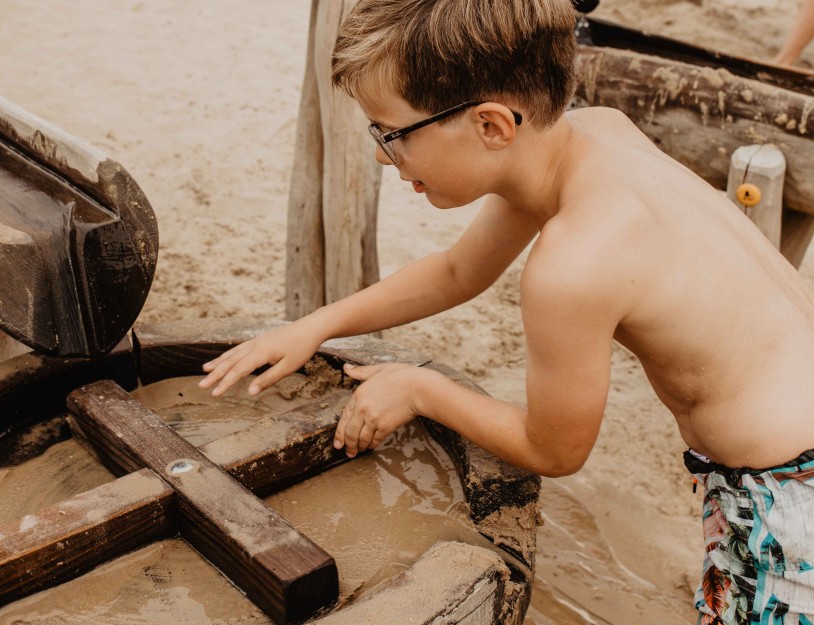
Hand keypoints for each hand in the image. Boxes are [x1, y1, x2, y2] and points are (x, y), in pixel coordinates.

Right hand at [198, 324, 322, 396]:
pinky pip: (240, 348)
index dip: (225, 383)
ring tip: (205, 370)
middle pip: (231, 361)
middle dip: (215, 374)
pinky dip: (229, 354)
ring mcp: (256, 340)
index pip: (238, 371)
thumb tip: (250, 392)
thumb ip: (268, 379)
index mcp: (261, 353)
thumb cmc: (302, 348)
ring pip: (233, 353)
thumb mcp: (288, 367)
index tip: (214, 394)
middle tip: (201, 386)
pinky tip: (225, 358)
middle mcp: (254, 345)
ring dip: (219, 362)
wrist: (311, 327)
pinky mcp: (260, 339)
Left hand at [334, 363, 422, 456]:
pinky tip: (371, 446)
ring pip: (361, 438)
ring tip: (357, 452)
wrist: (418, 387)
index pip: (344, 417)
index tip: (337, 442)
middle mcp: (363, 409)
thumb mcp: (378, 369)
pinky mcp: (385, 427)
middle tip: (347, 452)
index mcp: (359, 395)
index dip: (339, 432)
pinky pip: (375, 440)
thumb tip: (346, 368)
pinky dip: (371, 445)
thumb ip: (361, 371)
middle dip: (347, 444)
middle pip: (350, 432)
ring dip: (359, 447)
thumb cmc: (401, 376)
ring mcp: (373, 419)